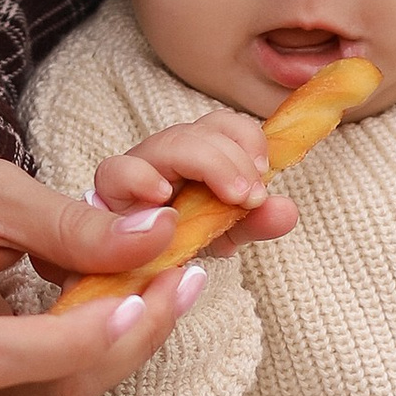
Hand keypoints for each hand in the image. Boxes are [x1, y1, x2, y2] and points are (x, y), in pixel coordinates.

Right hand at [0, 133, 295, 395]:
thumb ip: (69, 224)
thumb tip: (157, 238)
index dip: (70, 339)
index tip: (137, 300)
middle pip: (37, 390)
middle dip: (123, 343)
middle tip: (183, 282)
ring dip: (122, 348)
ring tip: (167, 289)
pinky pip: (47, 391)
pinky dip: (97, 353)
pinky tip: (130, 310)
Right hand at [93, 106, 295, 229]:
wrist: (137, 270)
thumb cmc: (182, 240)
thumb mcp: (228, 232)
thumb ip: (257, 220)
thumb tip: (286, 210)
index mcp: (198, 154)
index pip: (222, 124)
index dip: (247, 139)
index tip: (264, 172)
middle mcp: (168, 154)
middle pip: (197, 130)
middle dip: (231, 159)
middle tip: (250, 197)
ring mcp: (137, 169)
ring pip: (167, 143)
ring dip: (205, 164)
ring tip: (228, 198)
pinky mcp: (108, 191)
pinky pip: (116, 171)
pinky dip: (140, 178)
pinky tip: (163, 197)